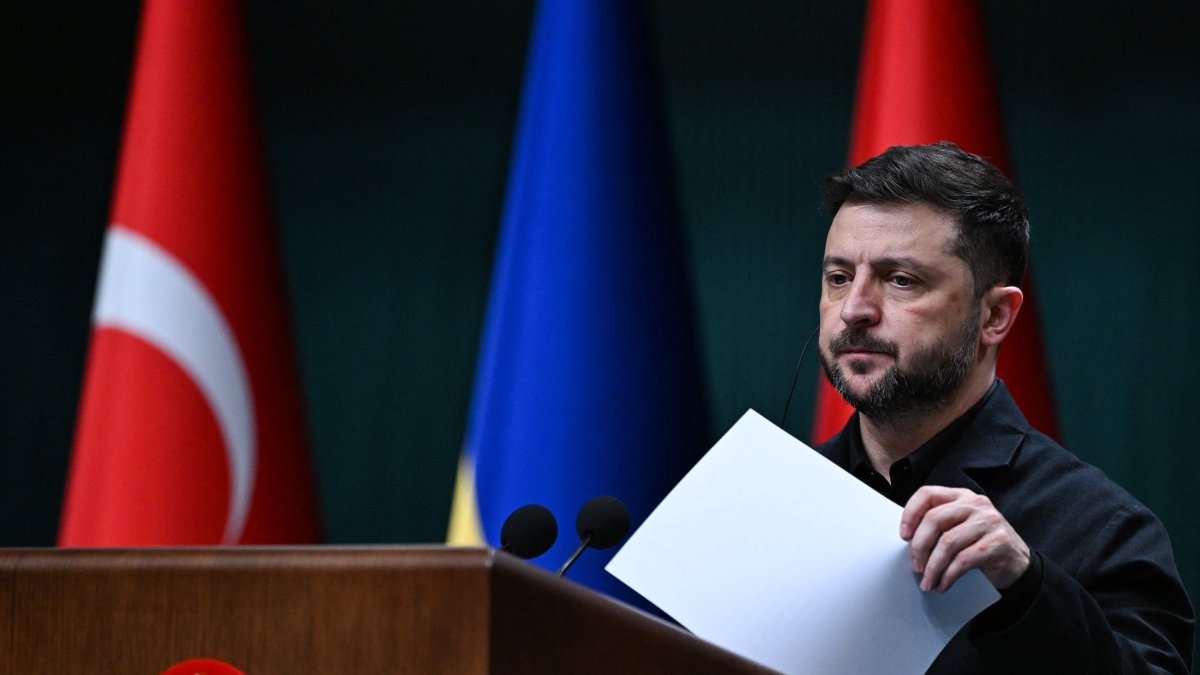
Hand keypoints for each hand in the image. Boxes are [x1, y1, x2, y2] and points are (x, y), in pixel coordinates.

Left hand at [900, 486, 1029, 591]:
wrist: (1018, 563)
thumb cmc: (980, 544)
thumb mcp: (959, 527)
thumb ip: (939, 525)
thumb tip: (907, 542)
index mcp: (960, 496)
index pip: (927, 494)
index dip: (910, 513)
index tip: (903, 536)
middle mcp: (975, 504)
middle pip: (934, 519)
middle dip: (919, 546)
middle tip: (915, 566)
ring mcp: (988, 521)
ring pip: (948, 543)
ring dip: (933, 567)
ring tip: (927, 582)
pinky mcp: (997, 542)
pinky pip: (963, 560)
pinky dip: (948, 575)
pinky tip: (943, 584)